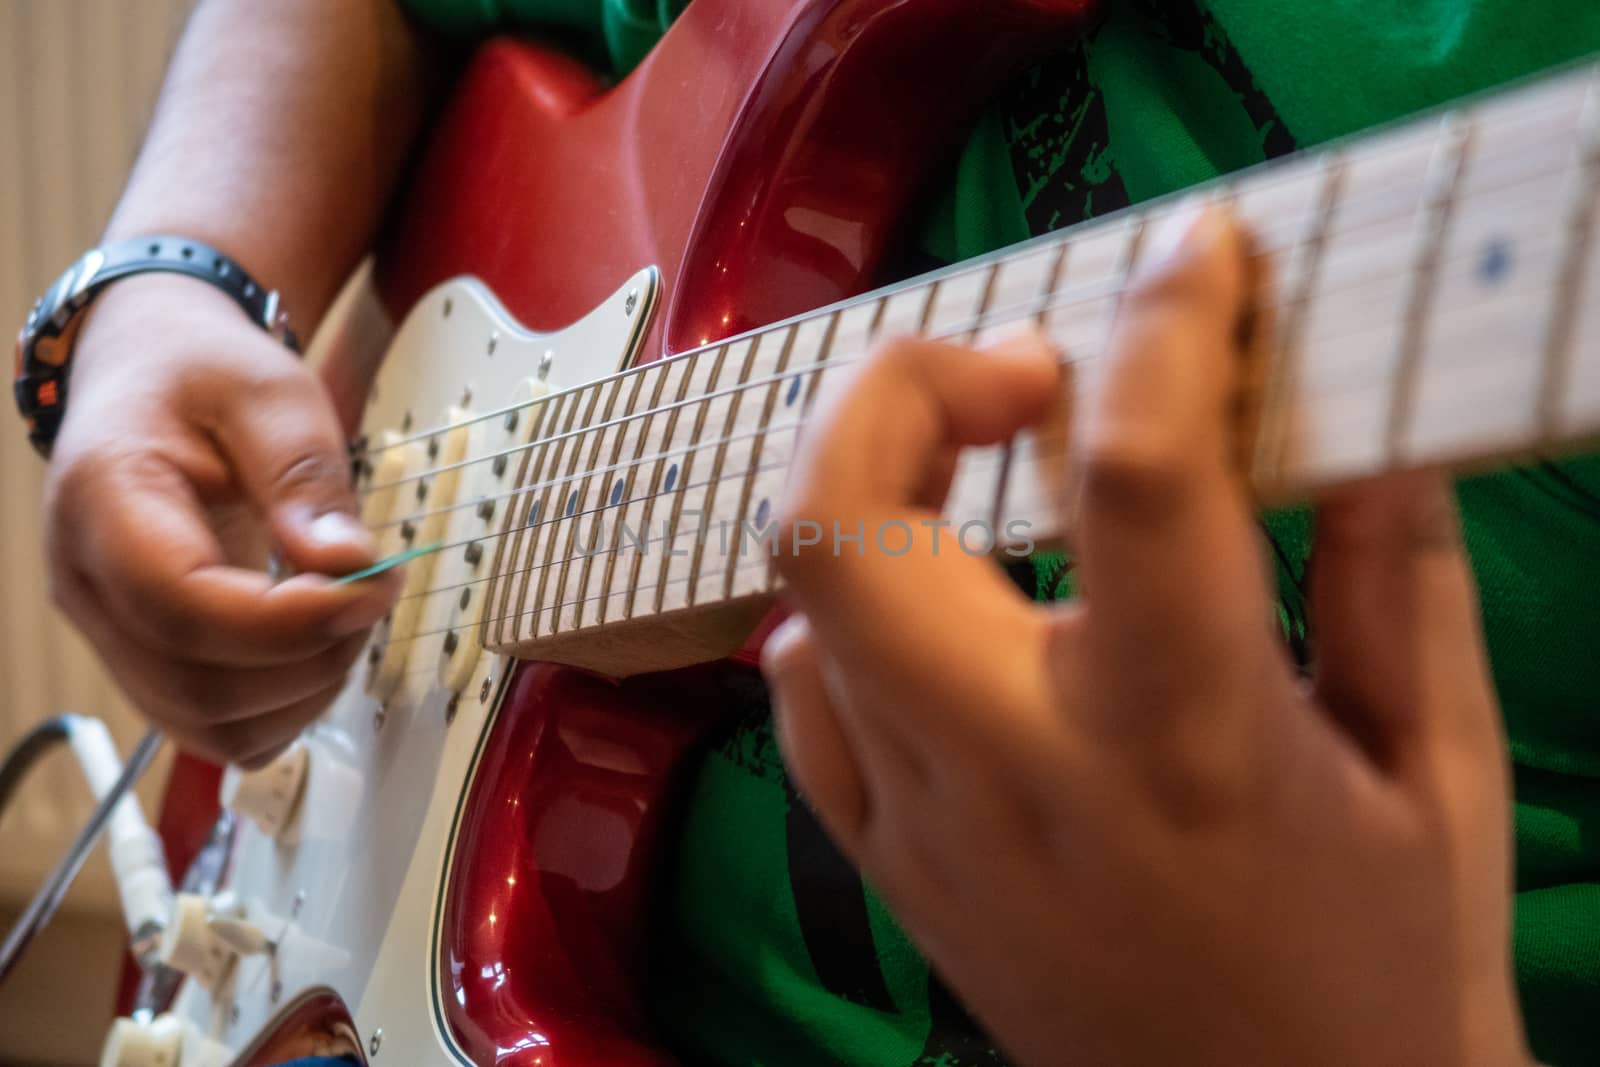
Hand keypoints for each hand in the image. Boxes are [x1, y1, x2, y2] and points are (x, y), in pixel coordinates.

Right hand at [45, 274, 399, 766]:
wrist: (149, 375)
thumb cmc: (200, 375)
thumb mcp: (269, 390)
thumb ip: (305, 475)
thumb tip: (345, 564)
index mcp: (104, 503)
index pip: (183, 607)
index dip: (289, 622)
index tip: (369, 589)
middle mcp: (89, 584)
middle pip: (197, 686)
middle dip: (311, 659)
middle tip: (372, 595)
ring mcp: (112, 632)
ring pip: (208, 726)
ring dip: (303, 692)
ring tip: (346, 615)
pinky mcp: (147, 660)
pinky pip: (215, 728)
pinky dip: (282, 708)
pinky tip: (315, 646)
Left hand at [763, 208, 1529, 1065]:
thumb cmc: (1383, 972)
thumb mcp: (1440, 774)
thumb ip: (1402, 579)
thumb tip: (1371, 419)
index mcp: (1188, 738)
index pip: (1139, 484)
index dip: (1163, 328)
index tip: (1194, 250)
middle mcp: (1021, 771)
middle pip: (843, 524)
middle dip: (901, 389)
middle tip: (1021, 376)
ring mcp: (925, 825)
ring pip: (803, 600)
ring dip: (874, 487)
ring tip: (980, 473)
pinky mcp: (886, 869)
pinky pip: (803, 703)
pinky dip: (843, 620)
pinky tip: (935, 618)